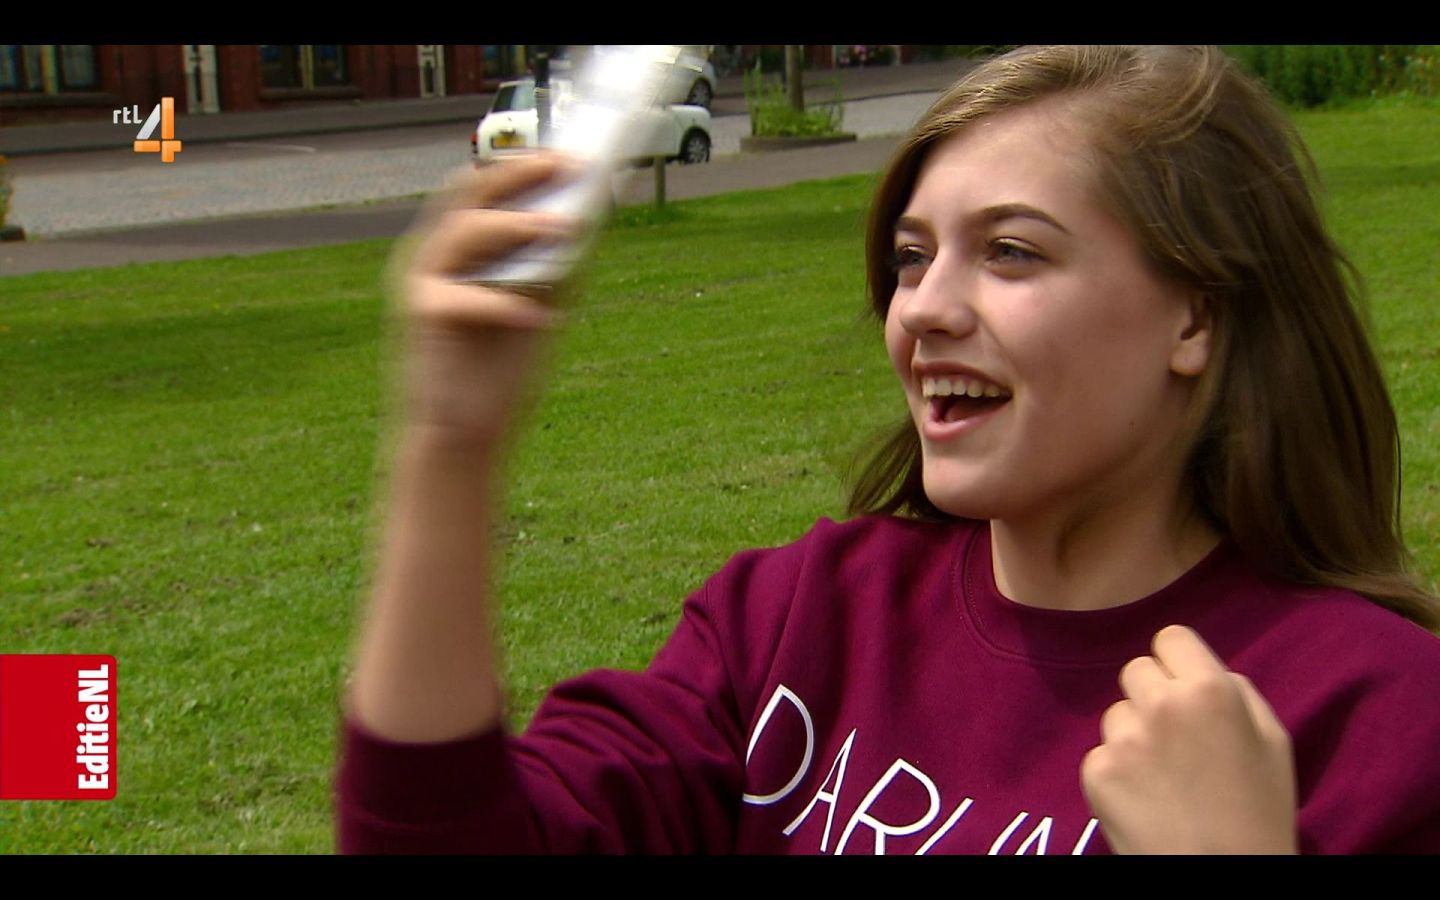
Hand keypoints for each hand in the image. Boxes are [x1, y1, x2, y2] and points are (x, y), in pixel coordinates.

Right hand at [393, 154, 578, 451]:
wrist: (466, 438)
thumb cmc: (502, 371)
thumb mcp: (543, 306)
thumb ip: (560, 262)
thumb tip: (597, 212)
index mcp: (462, 249)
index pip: (486, 188)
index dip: (524, 165)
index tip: (570, 154)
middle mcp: (435, 256)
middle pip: (469, 193)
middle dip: (519, 174)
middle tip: (566, 166)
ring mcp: (420, 283)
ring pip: (464, 231)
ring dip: (515, 226)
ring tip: (563, 228)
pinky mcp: (420, 316)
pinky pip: (463, 298)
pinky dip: (502, 304)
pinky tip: (536, 318)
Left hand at [1081, 624, 1297, 853]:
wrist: (1223, 875)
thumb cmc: (1259, 813)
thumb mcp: (1273, 742)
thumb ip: (1238, 694)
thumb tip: (1206, 670)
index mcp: (1210, 689)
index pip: (1171, 637)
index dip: (1178, 662)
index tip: (1184, 686)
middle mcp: (1160, 703)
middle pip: (1138, 670)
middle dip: (1153, 694)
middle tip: (1176, 737)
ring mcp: (1123, 738)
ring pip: (1117, 713)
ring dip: (1134, 733)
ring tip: (1163, 776)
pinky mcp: (1096, 771)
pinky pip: (1102, 753)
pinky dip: (1118, 771)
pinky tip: (1144, 798)